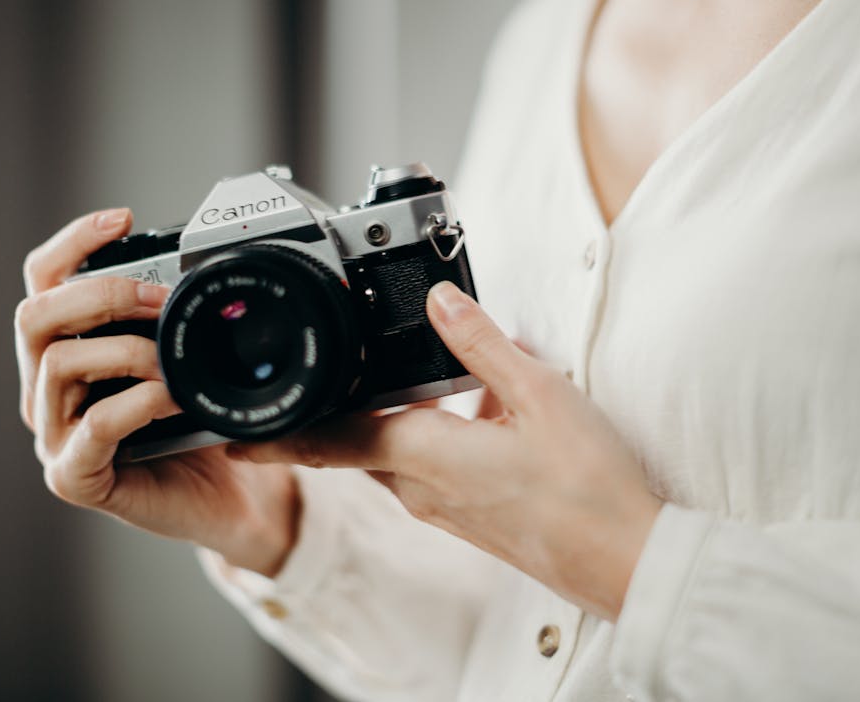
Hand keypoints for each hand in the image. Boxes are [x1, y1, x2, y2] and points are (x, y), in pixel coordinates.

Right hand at [14, 209, 298, 575]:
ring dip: (124, 349)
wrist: (233, 496)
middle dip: (102, 294)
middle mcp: (47, 389)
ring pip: (57, 363)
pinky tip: (174, 398)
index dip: (73, 244)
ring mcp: (55, 435)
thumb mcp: (186, 356)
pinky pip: (91, 427)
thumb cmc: (203, 424)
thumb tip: (191, 263)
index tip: (121, 219)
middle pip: (35, 315)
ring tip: (172, 361)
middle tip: (161, 299)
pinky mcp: (75, 476)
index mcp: (66, 349)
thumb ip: (170, 317)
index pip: (44, 282)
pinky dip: (137, 402)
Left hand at [234, 281, 662, 618]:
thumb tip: (437, 300)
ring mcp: (443, 510)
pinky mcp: (468, 519)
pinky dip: (429, 438)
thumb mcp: (539, 394)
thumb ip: (480, 343)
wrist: (625, 560)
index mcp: (425, 455)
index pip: (329, 439)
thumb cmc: (587, 486)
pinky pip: (427, 470)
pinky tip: (477, 412)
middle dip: (333, 413)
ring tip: (415, 380)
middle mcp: (421, 489)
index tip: (234, 431)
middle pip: (355, 444)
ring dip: (390, 420)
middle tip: (324, 374)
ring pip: (392, 456)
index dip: (278, 434)